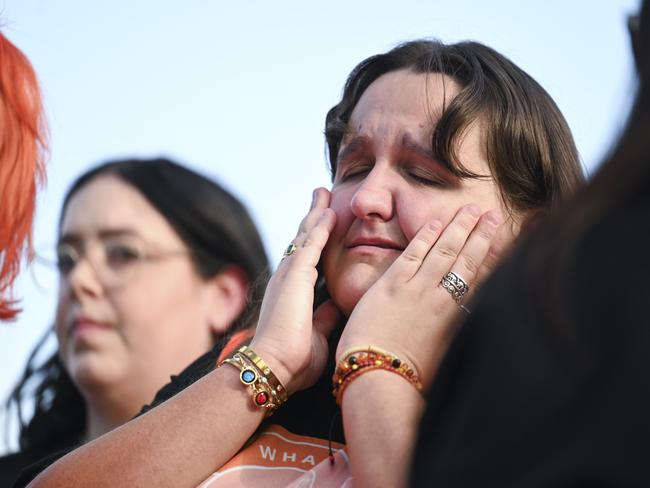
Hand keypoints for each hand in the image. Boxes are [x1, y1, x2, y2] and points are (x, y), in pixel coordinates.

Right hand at [251, 188, 339, 393]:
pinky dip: (320, 227)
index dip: (314, 239)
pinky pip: (310, 245)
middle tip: (320, 197)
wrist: (274, 368)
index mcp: (292, 292)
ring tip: (323, 194)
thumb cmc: (294, 359)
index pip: (305, 258)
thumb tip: (335, 304)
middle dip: (313, 217)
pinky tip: (329, 212)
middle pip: (302, 240)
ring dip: (316, 214)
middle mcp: (287, 278)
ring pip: (305, 236)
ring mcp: (289, 275)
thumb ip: (324, 317)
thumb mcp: (317, 333)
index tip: (323, 223)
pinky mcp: (295, 276)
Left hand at [336, 204, 503, 386]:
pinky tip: (437, 222)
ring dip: (459, 227)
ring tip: (471, 209)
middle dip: (481, 234)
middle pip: (466, 259)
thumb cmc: (410, 378)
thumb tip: (471, 322)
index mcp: (455, 318)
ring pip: (444, 250)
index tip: (503, 240)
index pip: (480, 279)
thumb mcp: (445, 358)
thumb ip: (457, 335)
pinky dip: (427, 236)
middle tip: (493, 214)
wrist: (378, 378)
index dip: (493, 256)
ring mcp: (417, 288)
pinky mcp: (392, 284)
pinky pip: (414, 253)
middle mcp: (441, 299)